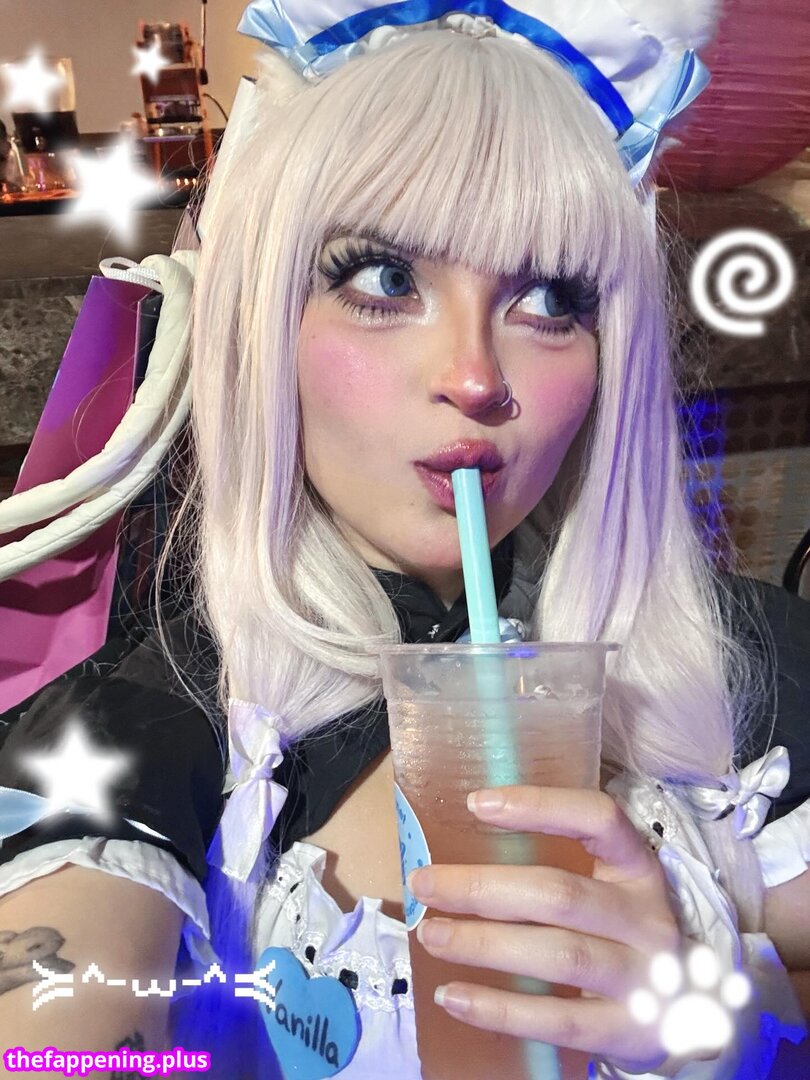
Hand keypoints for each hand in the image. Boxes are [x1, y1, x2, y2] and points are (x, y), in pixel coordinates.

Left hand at [407, 785, 683, 1073]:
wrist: (684, 1011)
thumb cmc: (618, 933)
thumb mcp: (605, 888)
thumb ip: (554, 867)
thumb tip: (458, 853)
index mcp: (638, 868)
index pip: (598, 818)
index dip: (540, 805)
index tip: (475, 803)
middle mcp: (646, 918)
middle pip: (560, 893)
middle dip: (482, 888)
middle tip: (424, 883)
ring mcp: (644, 977)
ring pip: (558, 955)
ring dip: (484, 945)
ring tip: (431, 935)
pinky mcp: (628, 1032)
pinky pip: (559, 1020)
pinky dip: (501, 1010)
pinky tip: (454, 998)